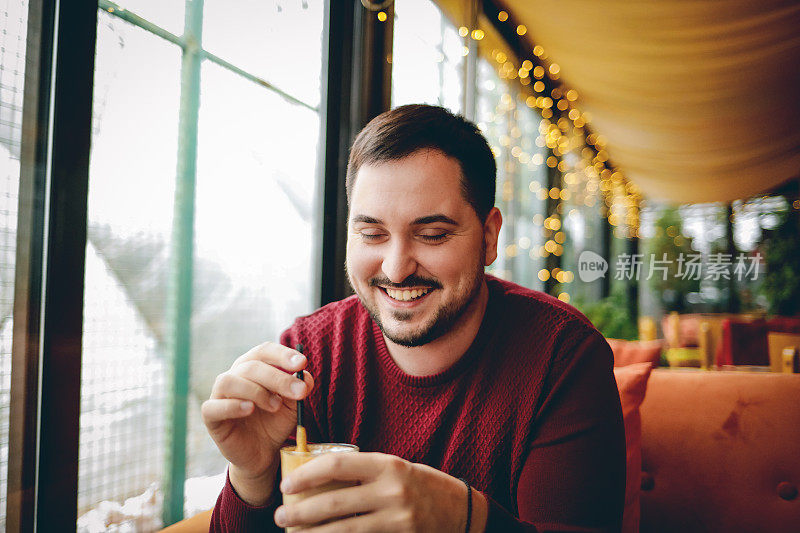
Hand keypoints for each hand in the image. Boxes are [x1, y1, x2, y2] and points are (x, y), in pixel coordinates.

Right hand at [201, 342, 314, 504]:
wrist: (263, 453)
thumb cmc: (276, 422)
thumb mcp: (294, 405)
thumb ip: (300, 388)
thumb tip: (305, 376)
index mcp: (253, 367)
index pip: (264, 351)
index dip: (282, 354)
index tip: (302, 363)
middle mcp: (234, 376)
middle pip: (251, 366)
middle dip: (278, 378)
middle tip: (299, 392)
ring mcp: (219, 395)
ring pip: (229, 381)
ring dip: (256, 391)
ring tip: (275, 406)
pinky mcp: (211, 417)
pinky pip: (213, 406)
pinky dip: (232, 406)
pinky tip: (250, 409)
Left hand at [274, 452, 486, 531]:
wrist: (461, 511)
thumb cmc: (420, 486)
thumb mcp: (395, 469)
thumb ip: (364, 473)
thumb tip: (319, 476)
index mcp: (388, 465)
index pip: (338, 464)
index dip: (307, 474)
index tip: (287, 483)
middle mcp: (392, 491)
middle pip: (334, 502)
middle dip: (300, 512)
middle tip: (280, 515)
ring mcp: (397, 519)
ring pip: (343, 530)